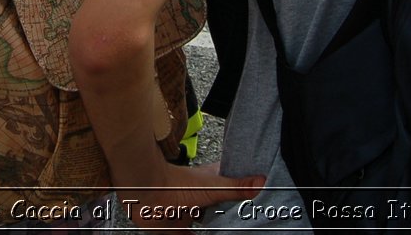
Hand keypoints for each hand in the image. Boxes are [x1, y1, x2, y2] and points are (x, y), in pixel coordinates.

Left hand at [117, 168, 264, 231]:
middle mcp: (201, 198)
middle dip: (232, 215)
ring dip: (216, 229)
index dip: (243, 192)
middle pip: (221, 208)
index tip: (258, 198)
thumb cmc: (178, 184)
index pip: (232, 185)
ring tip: (236, 233)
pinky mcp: (177, 230)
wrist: (147, 195)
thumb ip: (237, 187)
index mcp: (211, 183)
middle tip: (249, 222)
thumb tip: (263, 181)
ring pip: (207, 225)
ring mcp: (189, 214)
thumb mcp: (214, 187)